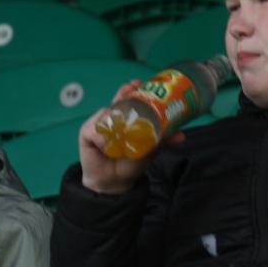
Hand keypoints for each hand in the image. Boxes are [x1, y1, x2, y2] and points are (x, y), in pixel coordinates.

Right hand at [79, 80, 183, 194]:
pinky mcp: (86, 132)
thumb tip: (181, 135)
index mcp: (127, 119)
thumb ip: (162, 142)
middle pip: (116, 101)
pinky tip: (106, 147)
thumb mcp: (148, 152)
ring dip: (112, 119)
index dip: (133, 91)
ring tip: (118, 132)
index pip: (129, 100)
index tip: (139, 83)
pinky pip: (95, 129)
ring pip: (105, 114)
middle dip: (122, 93)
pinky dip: (102, 138)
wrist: (113, 183)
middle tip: (129, 89)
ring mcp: (98, 124)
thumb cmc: (129, 164)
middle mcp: (112, 118)